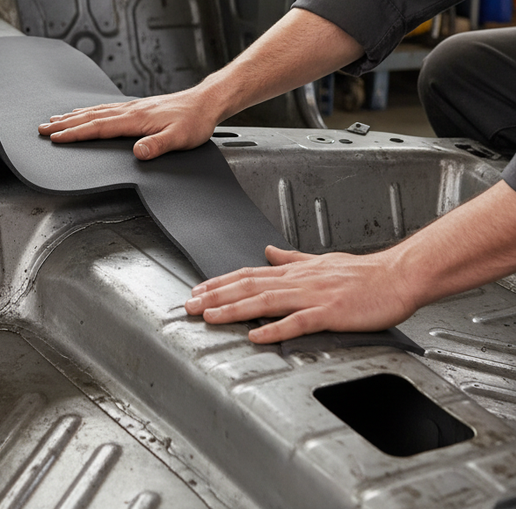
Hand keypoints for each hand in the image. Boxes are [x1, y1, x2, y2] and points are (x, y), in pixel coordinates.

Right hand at [38, 86, 218, 159]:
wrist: (205, 102)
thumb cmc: (194, 121)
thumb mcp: (180, 138)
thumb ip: (157, 145)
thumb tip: (137, 153)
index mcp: (135, 119)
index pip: (98, 127)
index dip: (76, 133)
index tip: (56, 138)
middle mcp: (129, 110)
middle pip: (90, 117)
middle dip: (65, 124)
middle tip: (42, 129)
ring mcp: (131, 107)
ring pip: (95, 111)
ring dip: (73, 116)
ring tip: (54, 119)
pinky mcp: (136, 108)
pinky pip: (104, 108)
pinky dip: (88, 110)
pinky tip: (83, 112)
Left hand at [184, 245, 416, 342]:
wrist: (398, 276)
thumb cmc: (364, 273)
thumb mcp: (321, 260)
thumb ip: (292, 258)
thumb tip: (269, 251)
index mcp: (296, 271)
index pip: (249, 274)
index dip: (221, 282)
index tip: (199, 289)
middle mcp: (299, 281)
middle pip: (248, 286)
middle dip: (216, 296)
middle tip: (190, 305)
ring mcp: (313, 296)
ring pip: (265, 301)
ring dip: (234, 309)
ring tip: (210, 317)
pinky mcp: (330, 313)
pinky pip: (297, 322)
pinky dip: (275, 329)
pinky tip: (256, 336)